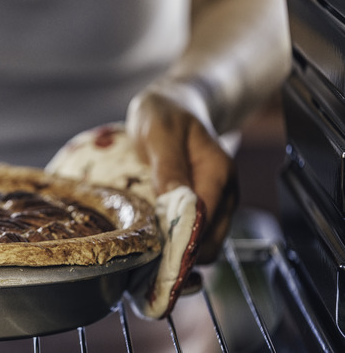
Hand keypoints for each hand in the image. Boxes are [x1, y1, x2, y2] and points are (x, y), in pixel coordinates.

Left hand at [126, 88, 237, 263]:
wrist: (176, 105)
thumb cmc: (166, 115)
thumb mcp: (160, 132)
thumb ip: (168, 166)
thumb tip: (173, 201)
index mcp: (218, 173)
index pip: (206, 221)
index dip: (180, 241)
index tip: (152, 252)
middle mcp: (225, 194)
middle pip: (209, 243)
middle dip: (179, 256)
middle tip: (142, 261)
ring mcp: (217, 204)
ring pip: (204, 246)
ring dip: (177, 255)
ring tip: (144, 257)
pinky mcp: (204, 210)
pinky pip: (195, 238)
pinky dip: (176, 247)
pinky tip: (152, 246)